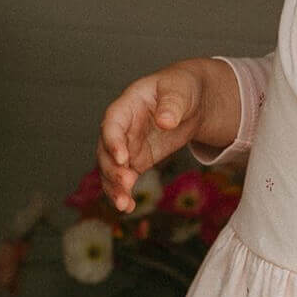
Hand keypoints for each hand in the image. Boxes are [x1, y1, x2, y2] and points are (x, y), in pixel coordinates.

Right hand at [96, 60, 208, 213]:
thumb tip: (165, 121)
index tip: (122, 158)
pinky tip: (129, 208)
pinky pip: (124, 179)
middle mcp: (121, 128)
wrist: (191, 100)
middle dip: (112, 169)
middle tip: (126, 184)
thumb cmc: (182, 88)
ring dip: (114, 187)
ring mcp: (127, 145)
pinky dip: (124, 193)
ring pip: (110, 169)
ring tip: (124, 204)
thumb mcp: (181, 89)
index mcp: (128, 105)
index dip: (113, 140)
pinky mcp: (136, 161)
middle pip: (105, 149)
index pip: (113, 122)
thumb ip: (172, 104)